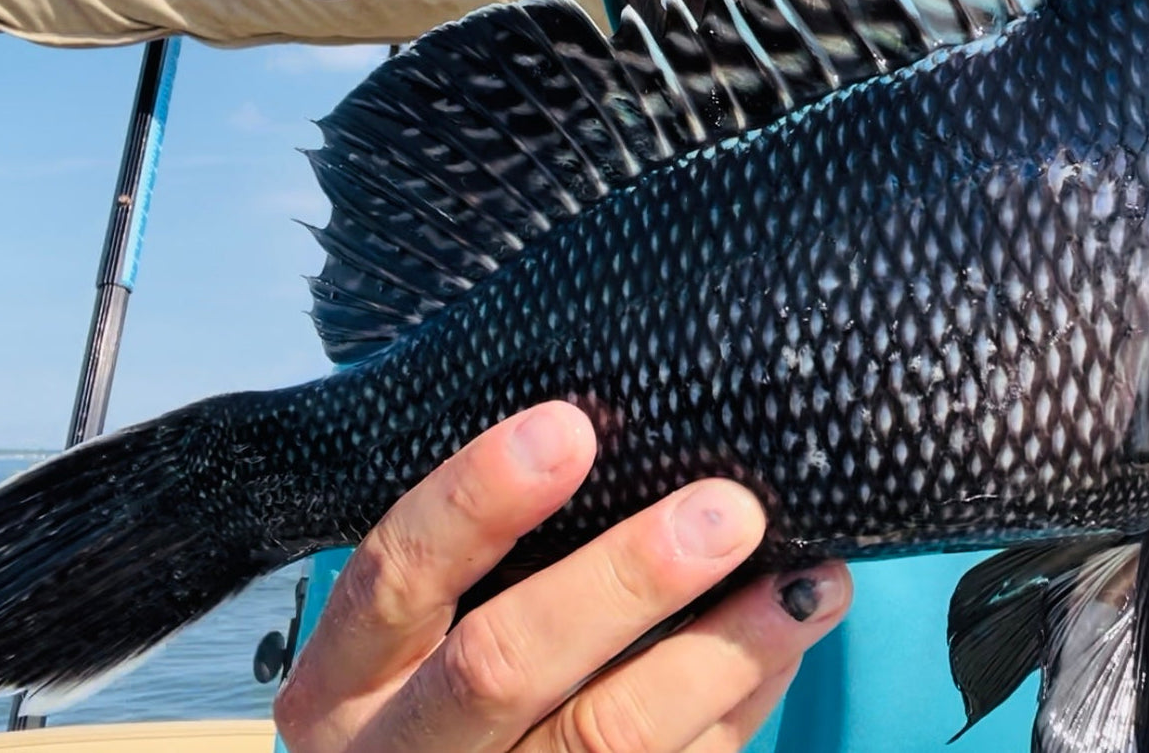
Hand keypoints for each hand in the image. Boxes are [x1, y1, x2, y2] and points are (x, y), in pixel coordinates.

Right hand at [273, 401, 851, 752]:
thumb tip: (610, 435)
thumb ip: (488, 557)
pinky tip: (784, 647)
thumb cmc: (438, 686)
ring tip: (806, 583)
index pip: (394, 575)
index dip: (476, 500)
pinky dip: (737, 706)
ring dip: (722, 653)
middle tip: (729, 511)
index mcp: (342, 682)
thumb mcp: (424, 631)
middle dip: (626, 579)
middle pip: (504, 665)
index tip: (568, 427)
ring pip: (606, 740)